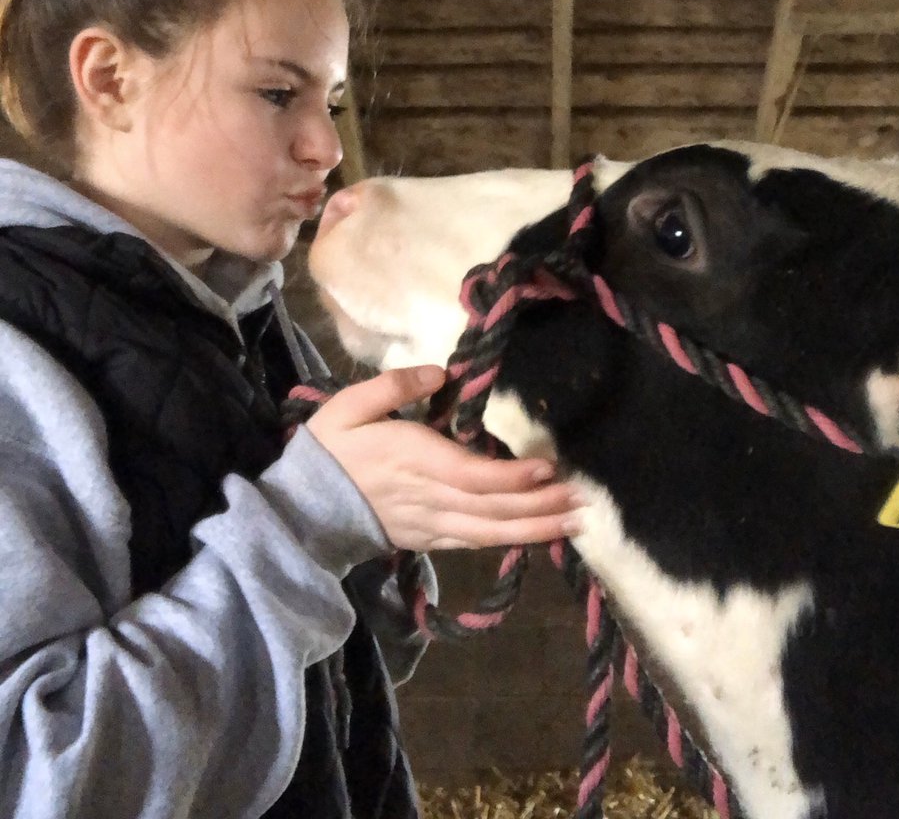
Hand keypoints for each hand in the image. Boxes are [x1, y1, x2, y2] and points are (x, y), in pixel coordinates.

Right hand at [307, 365, 584, 550]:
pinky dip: (507, 541)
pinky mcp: (428, 540)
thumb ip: (395, 386)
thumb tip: (440, 371)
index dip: (513, 476)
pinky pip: (474, 543)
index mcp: (415, 461)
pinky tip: (535, 536)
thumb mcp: (350, 405)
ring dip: (534, 528)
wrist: (300, 509)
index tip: (548, 468)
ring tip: (574, 522)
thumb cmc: (328, 450)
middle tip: (583, 500)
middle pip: (493, 508)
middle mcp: (430, 499)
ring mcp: (431, 525)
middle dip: (540, 506)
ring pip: (490, 532)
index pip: (473, 475)